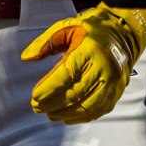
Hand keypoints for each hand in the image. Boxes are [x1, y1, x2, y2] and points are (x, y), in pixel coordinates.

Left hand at [21, 4, 145, 123]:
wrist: (120, 35)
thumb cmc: (88, 32)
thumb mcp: (65, 28)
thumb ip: (45, 43)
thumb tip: (25, 58)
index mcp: (89, 49)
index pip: (66, 74)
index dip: (49, 88)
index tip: (34, 97)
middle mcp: (103, 67)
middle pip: (75, 93)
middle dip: (53, 104)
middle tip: (37, 107)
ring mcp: (112, 82)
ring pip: (86, 106)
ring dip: (65, 114)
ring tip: (49, 114)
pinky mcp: (116, 92)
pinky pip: (97, 111)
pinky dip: (80, 118)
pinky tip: (66, 117)